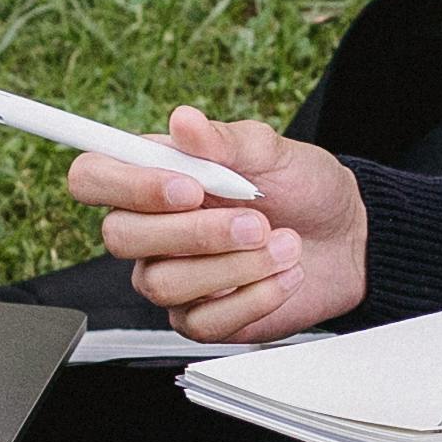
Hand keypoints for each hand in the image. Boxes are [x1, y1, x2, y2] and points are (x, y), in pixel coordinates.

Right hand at [69, 106, 369, 343]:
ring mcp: (172, 276)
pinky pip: (200, 321)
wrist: (348, 238)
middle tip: (255, 221)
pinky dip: (253, 297)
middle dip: (194, 232)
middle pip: (120, 237)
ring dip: (233, 266)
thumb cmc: (302, 188)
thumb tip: (183, 120)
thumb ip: (225, 139)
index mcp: (155, 177)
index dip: (125, 184)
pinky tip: (285, 275)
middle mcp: (152, 230)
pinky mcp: (200, 318)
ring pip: (162, 284)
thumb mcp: (272, 151)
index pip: (92, 177)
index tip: (187, 186)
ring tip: (284, 245)